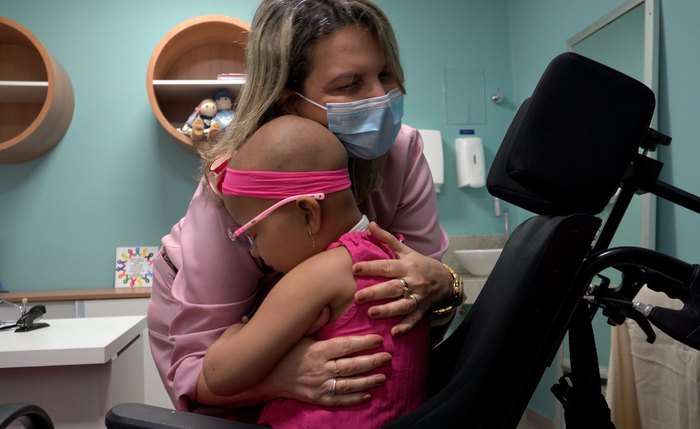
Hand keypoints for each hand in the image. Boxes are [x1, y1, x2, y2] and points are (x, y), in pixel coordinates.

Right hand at [261, 334, 390, 406]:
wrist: (268, 377)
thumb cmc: (286, 353)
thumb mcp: (299, 334)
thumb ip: (315, 321)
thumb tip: (328, 306)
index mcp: (317, 351)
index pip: (346, 346)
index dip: (364, 342)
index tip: (379, 339)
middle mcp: (320, 369)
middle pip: (352, 366)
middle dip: (372, 361)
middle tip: (387, 357)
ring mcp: (320, 386)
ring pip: (349, 384)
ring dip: (368, 381)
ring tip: (383, 376)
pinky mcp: (318, 399)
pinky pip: (340, 400)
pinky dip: (355, 399)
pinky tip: (368, 395)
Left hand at [353, 222, 452, 335]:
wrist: (446, 280)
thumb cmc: (420, 264)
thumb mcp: (406, 251)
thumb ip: (387, 239)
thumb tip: (370, 224)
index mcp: (406, 266)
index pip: (387, 266)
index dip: (371, 267)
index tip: (355, 268)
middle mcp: (412, 281)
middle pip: (392, 287)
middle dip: (375, 292)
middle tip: (357, 297)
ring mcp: (418, 297)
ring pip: (403, 305)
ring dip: (388, 310)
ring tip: (372, 313)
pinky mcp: (422, 310)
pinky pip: (414, 319)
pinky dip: (406, 326)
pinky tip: (395, 333)